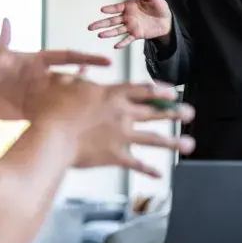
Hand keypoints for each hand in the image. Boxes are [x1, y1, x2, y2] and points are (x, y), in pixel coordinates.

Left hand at [0, 19, 111, 121]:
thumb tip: (6, 21)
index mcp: (35, 62)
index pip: (65, 57)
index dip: (85, 58)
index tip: (106, 62)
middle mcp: (41, 79)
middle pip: (71, 79)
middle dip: (89, 83)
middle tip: (106, 91)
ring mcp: (38, 97)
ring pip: (65, 98)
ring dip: (79, 101)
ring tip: (98, 107)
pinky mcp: (32, 114)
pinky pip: (52, 115)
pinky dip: (65, 118)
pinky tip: (75, 124)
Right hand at [32, 75, 195, 177]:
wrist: (51, 137)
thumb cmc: (52, 108)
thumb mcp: (63, 84)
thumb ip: (78, 77)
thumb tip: (83, 69)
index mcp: (112, 94)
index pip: (143, 90)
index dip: (160, 91)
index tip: (173, 93)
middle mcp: (122, 114)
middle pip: (155, 112)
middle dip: (175, 112)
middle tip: (190, 112)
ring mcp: (122, 136)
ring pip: (154, 139)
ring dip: (173, 142)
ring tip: (190, 144)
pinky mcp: (115, 156)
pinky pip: (137, 164)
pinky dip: (149, 169)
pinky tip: (160, 173)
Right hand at [88, 0, 171, 48]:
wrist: (166, 21)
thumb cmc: (159, 8)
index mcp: (129, 6)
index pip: (117, 7)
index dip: (110, 9)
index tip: (102, 10)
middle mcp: (127, 17)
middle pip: (111, 21)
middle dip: (101, 23)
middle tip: (90, 27)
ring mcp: (130, 26)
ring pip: (117, 30)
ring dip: (108, 33)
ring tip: (100, 35)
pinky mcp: (136, 34)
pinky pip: (128, 39)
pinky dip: (122, 43)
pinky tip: (116, 45)